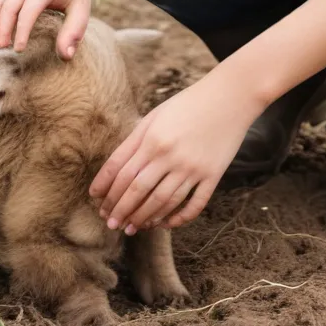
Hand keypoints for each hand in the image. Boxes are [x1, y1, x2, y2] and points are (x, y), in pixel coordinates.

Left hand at [89, 73, 258, 232]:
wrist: (229, 97)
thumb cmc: (187, 104)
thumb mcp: (155, 115)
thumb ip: (136, 140)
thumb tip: (117, 169)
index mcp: (152, 137)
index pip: (121, 170)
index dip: (106, 188)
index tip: (96, 201)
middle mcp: (169, 154)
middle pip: (137, 190)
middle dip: (120, 209)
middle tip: (110, 223)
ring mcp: (192, 168)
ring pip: (162, 202)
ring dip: (144, 218)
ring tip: (132, 228)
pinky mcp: (212, 176)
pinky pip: (194, 205)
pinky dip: (178, 219)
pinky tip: (165, 224)